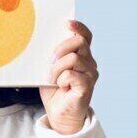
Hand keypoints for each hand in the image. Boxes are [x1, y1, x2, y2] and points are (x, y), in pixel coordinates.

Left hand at [39, 20, 98, 134]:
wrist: (59, 114)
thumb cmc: (54, 91)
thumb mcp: (50, 69)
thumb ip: (53, 56)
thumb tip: (45, 42)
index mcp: (82, 56)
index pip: (86, 36)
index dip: (79, 27)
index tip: (68, 23)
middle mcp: (90, 63)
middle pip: (79, 42)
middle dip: (60, 49)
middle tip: (50, 63)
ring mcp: (91, 74)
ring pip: (73, 58)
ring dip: (56, 69)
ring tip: (53, 80)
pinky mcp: (88, 86)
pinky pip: (70, 74)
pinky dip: (60, 80)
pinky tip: (61, 87)